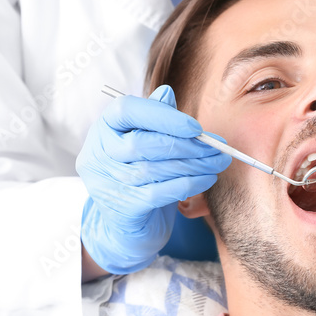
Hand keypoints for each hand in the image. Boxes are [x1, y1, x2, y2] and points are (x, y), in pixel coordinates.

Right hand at [77, 85, 230, 273]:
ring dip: (193, 165)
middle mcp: (97, 154)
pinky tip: (206, 179)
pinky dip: (188, 184)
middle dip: (186, 145)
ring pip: (153, 169)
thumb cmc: (139, 174)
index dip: (162, 116)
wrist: (125, 223)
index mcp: (103, 128)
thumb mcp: (146, 141)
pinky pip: (159, 193)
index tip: (195, 127)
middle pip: (141, 143)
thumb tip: (167, 92)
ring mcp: (106, 183)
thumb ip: (155, 117)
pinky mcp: (121, 208)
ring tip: (217, 162)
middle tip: (217, 147)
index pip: (126, 111)